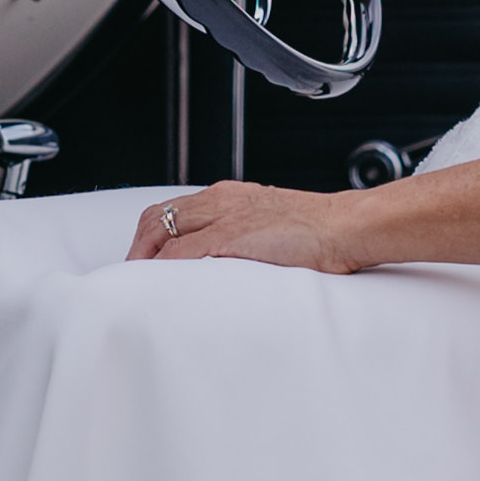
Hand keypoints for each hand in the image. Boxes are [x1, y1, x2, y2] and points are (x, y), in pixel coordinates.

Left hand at [126, 181, 361, 271]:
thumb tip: (236, 260)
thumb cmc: (322, 231)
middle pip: (159, 216)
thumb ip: (250, 235)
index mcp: (232, 196)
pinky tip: (157, 284)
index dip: (153, 234)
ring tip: (136, 283)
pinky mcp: (230, 237)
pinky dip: (162, 268)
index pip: (175, 209)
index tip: (146, 258)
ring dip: (143, 257)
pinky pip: (181, 252)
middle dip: (138, 246)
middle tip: (132, 275)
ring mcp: (224, 217)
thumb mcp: (275, 225)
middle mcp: (221, 200)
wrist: (346, 226)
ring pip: (162, 230)